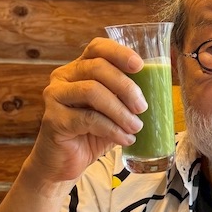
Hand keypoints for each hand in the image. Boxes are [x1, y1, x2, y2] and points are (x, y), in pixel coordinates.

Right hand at [29, 37, 147, 180]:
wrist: (64, 163)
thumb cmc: (90, 134)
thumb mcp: (112, 112)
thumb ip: (125, 99)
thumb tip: (157, 92)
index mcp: (78, 69)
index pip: (97, 48)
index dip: (119, 53)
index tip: (140, 65)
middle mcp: (63, 77)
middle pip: (97, 68)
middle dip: (125, 86)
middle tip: (142, 107)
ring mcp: (55, 96)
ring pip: (92, 92)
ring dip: (120, 110)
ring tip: (135, 127)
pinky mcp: (54, 119)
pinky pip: (88, 119)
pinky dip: (112, 129)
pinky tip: (125, 139)